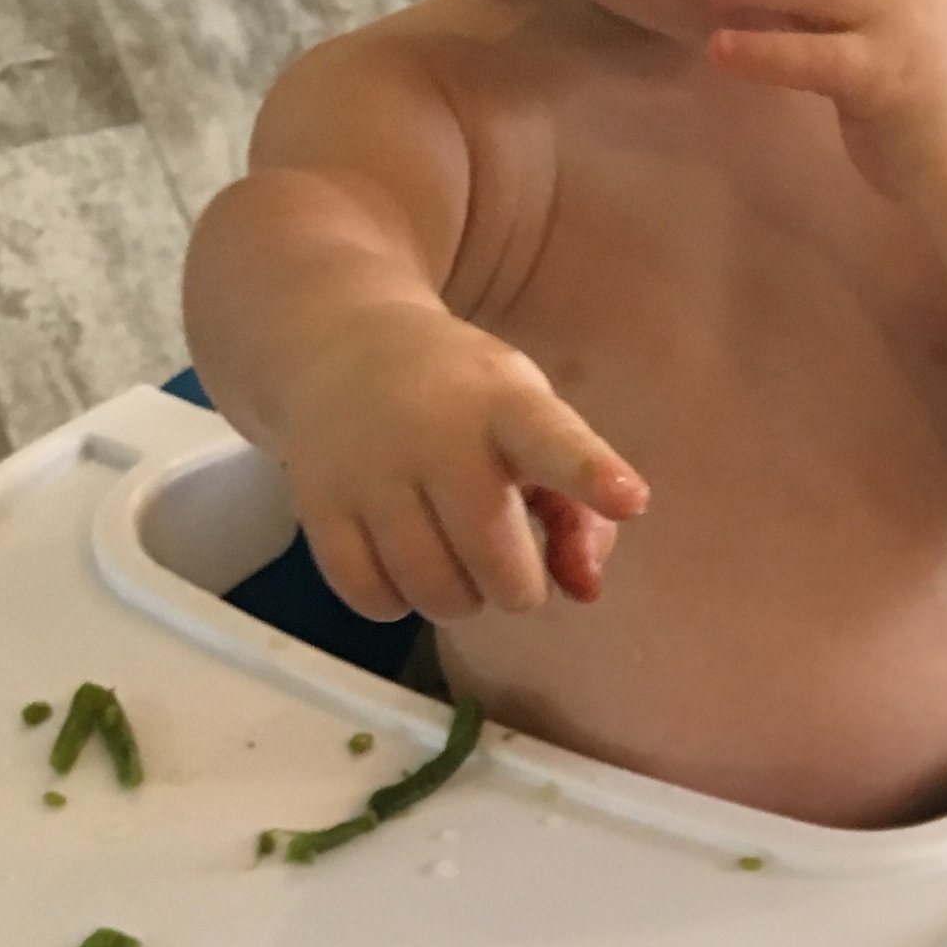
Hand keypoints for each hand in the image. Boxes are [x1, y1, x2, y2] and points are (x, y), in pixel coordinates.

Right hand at [277, 307, 647, 624]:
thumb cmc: (461, 404)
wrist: (338, 346)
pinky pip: (374, 601)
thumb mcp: (531, 425)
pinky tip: (400, 558)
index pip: (550, 440)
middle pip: (498, 567)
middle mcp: (434, 433)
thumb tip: (584, 591)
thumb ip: (580, 511)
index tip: (627, 498)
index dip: (589, 474)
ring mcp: (369, 470)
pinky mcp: (319, 505)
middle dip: (515, 584)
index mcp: (505, 403)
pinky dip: (397, 600)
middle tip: (501, 554)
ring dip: (458, 598)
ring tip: (449, 552)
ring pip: (437, 595)